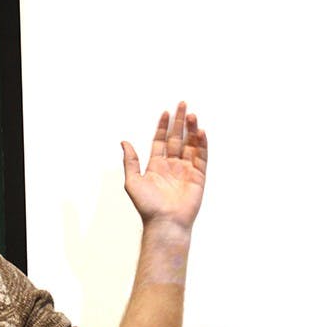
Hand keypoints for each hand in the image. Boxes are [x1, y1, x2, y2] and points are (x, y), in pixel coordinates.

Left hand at [122, 101, 207, 231]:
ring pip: (190, 145)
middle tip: (182, 104)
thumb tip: (124, 143)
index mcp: (156, 167)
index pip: (160, 141)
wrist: (165, 222)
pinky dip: (202, 144)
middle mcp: (172, 167)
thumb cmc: (148, 206)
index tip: (165, 112)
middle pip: (176, 139)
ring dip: (191, 130)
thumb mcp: (133, 181)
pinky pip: (201, 157)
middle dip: (179, 122)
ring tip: (191, 115)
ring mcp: (186, 171)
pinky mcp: (198, 177)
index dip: (162, 127)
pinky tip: (200, 132)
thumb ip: (130, 161)